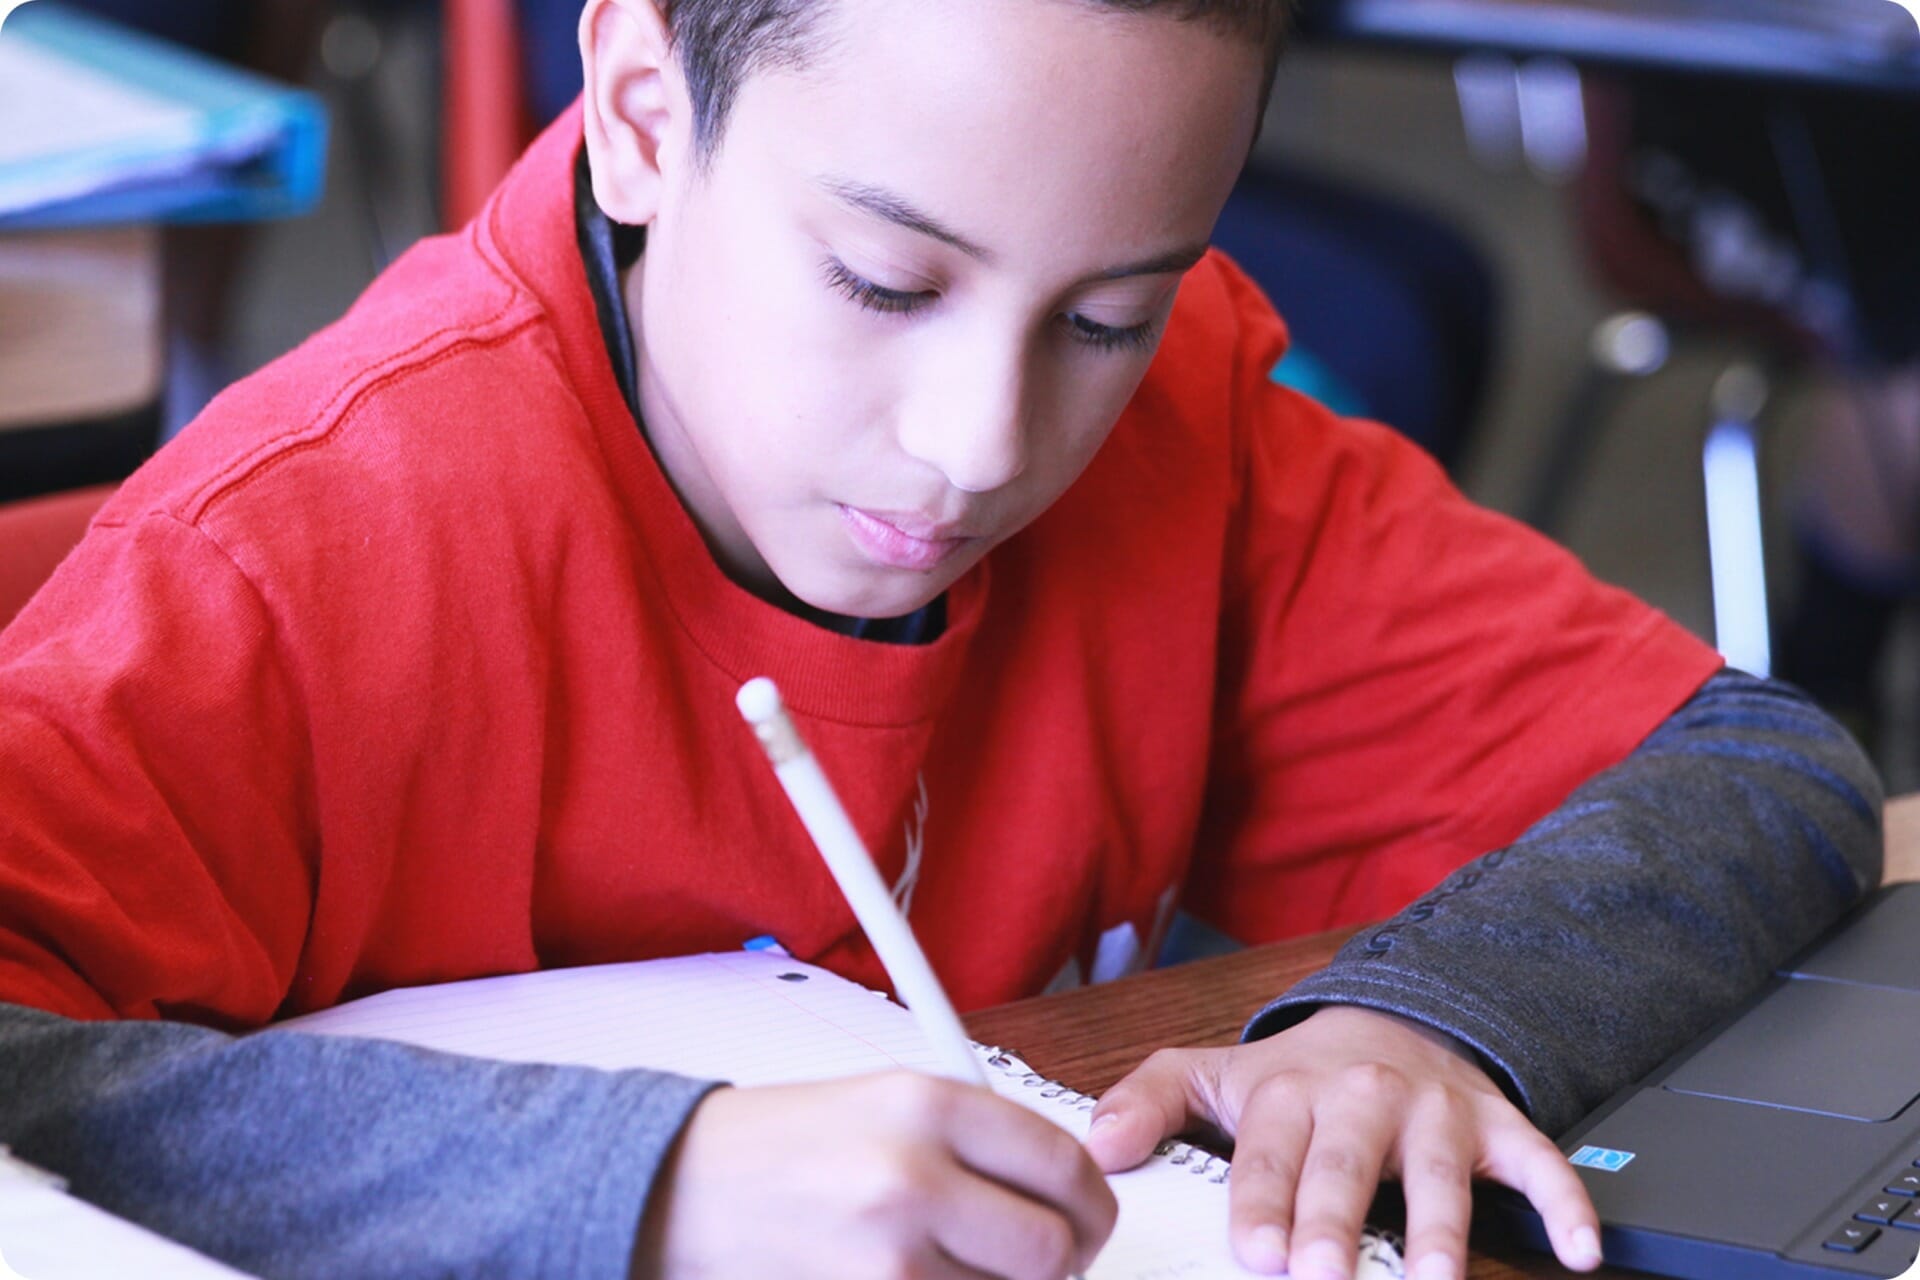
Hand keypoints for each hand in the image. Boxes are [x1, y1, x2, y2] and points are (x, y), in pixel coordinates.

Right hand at [634, 1071, 1118, 1279]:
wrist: (678, 1188)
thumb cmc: (778, 1144)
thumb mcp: (883, 1099)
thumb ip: (975, 1135)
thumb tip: (1060, 1184)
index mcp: (927, 1105)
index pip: (1063, 1165)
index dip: (1090, 1205)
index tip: (1086, 1221)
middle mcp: (911, 1177)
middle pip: (1052, 1249)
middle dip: (1058, 1265)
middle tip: (1038, 1263)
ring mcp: (888, 1257)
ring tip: (957, 1268)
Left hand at [1083, 1006, 1603, 1279]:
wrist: (1386, 1025)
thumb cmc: (1294, 1077)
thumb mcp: (1212, 1076)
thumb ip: (1150, 1101)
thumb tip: (1098, 1144)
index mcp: (1288, 1093)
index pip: (1269, 1153)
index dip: (1262, 1202)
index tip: (1257, 1250)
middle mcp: (1362, 1097)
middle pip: (1347, 1163)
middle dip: (1336, 1219)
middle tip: (1323, 1274)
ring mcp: (1434, 1112)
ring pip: (1440, 1170)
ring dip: (1439, 1226)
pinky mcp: (1496, 1125)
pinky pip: (1539, 1162)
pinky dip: (1565, 1202)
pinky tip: (1577, 1251)